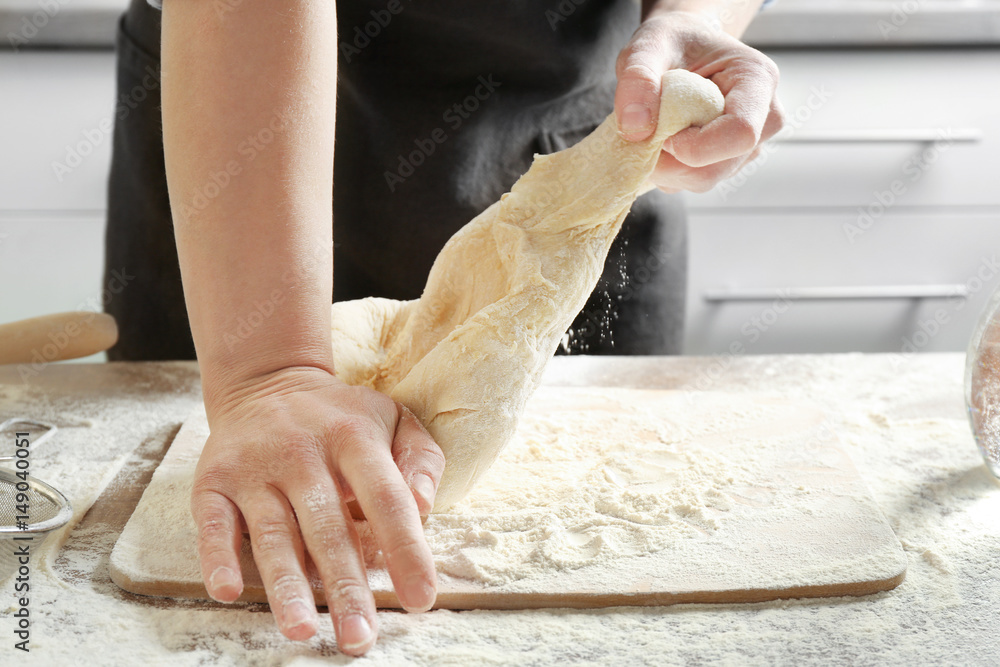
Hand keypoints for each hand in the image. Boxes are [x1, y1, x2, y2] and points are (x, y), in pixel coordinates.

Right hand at [190, 366, 444, 654]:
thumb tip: (424, 505)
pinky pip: (215, 524)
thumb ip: (421, 459)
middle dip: (345, 586)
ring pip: (273, 534)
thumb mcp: (394, 419)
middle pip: (328, 528)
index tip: (420, 598)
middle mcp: (303, 453)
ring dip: (287, 585)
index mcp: (354, 439)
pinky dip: (219, 557)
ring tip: (302, 629)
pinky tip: (229, 591)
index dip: (405, 548)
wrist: (266, 381)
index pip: (385, 498)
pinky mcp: (214, 482)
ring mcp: (255, 469)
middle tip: (360, 637)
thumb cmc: (343, 417)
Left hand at [614, 10, 784, 192]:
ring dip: (665, 167)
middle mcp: (763, 117)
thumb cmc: (672, 42)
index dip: (695, 145)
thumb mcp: (648, 45)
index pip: (741, 132)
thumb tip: (635, 127)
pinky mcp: (728, 161)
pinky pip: (694, 181)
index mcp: (757, 80)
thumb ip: (638, 77)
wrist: (682, 48)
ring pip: (705, 179)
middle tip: (644, 131)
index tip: (662, 132)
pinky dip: (667, 171)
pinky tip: (660, 142)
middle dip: (671, 162)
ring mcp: (748, 145)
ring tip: (652, 131)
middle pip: (719, 166)